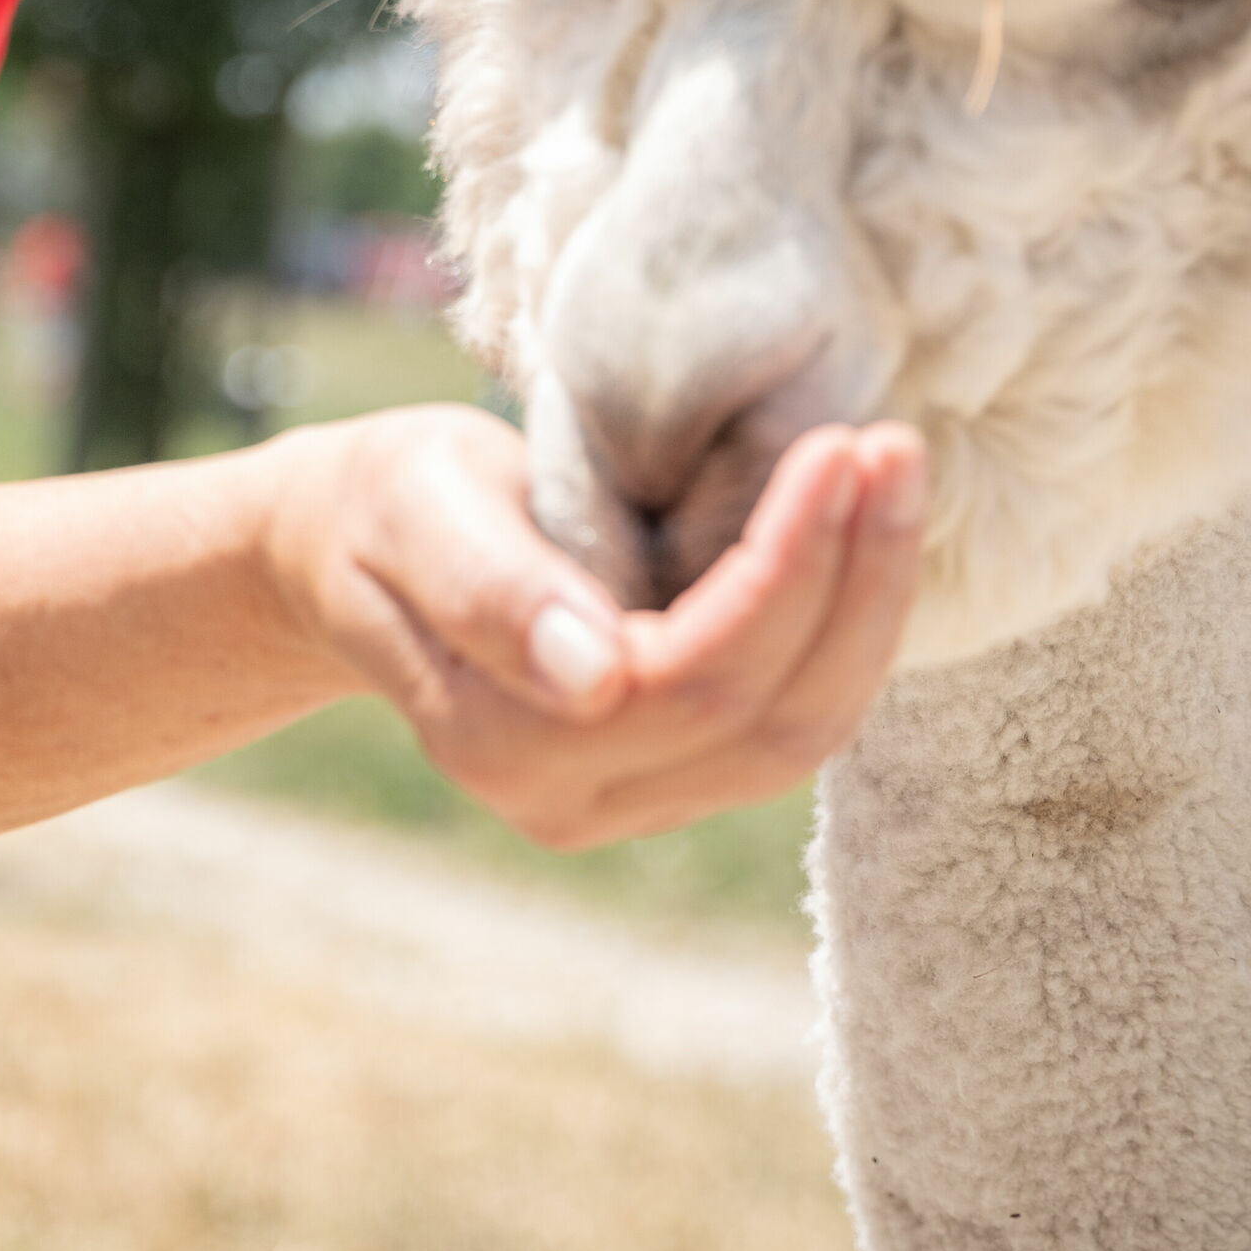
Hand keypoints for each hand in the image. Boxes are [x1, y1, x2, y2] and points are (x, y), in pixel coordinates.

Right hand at [258, 405, 923, 846]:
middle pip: (766, 721)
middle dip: (855, 583)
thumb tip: (593, 679)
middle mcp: (568, 801)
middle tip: (898, 449)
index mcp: (501, 739)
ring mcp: (624, 803)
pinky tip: (868, 539)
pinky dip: (845, 632)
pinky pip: (788, 726)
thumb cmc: (382, 504)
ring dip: (869, 608)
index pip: (691, 677)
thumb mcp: (413, 506)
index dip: (786, 571)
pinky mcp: (666, 779)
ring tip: (900, 478)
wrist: (349, 553)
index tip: (838, 447)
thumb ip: (490, 588)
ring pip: (797, 738)